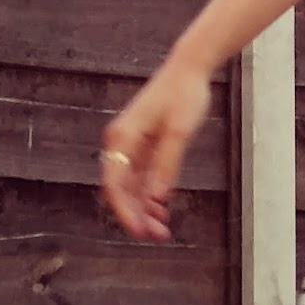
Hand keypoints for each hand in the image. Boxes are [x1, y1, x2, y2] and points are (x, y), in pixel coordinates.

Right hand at [99, 55, 211, 241]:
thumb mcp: (180, 130)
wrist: (190, 68)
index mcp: (122, 137)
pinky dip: (150, 194)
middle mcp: (120, 142)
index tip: (139, 231)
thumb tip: (156, 198)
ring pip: (131, 186)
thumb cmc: (184, 94)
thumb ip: (167, 164)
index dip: (124, 211)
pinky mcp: (143, 145)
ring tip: (162, 230)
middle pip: (121, 189)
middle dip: (136, 215)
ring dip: (144, 208)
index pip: (115, 184)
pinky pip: (141, 177)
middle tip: (157, 236)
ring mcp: (131, 144)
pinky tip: (162, 210)